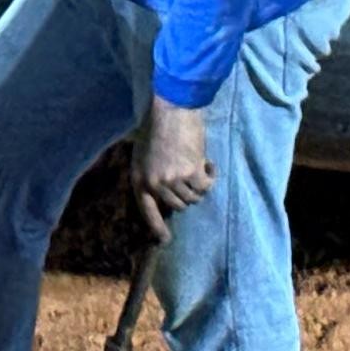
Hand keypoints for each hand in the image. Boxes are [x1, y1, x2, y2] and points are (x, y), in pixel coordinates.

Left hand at [131, 100, 215, 235]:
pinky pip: (206, 186)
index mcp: (139, 179)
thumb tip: (166, 192)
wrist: (171, 109)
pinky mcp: (191, 173)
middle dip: (187, 193)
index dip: (156, 227)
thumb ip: (152, 173)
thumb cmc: (157, 126)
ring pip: (194, 197)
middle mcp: (155, 184)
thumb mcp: (144, 153)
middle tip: (191, 175)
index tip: (164, 240)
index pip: (147, 210)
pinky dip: (210, 176)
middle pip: (178, 205)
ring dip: (199, 183)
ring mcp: (173, 180)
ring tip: (198, 164)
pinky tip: (208, 163)